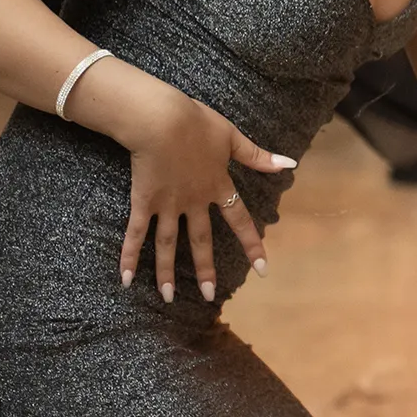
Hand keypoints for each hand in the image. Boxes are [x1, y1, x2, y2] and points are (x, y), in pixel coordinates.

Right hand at [114, 85, 295, 302]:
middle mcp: (194, 201)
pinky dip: (129, 256)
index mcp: (217, 186)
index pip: (239, 220)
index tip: (263, 270)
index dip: (252, 244)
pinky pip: (135, 233)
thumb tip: (290, 164)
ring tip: (167, 298)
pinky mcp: (143, 201)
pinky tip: (126, 280)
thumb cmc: (196, 122)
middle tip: (210, 296)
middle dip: (206, 269)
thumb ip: (258, 156)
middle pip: (201, 240)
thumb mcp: (232, 137)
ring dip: (167, 272)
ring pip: (168, 244)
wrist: (160, 118)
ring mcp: (167, 204)